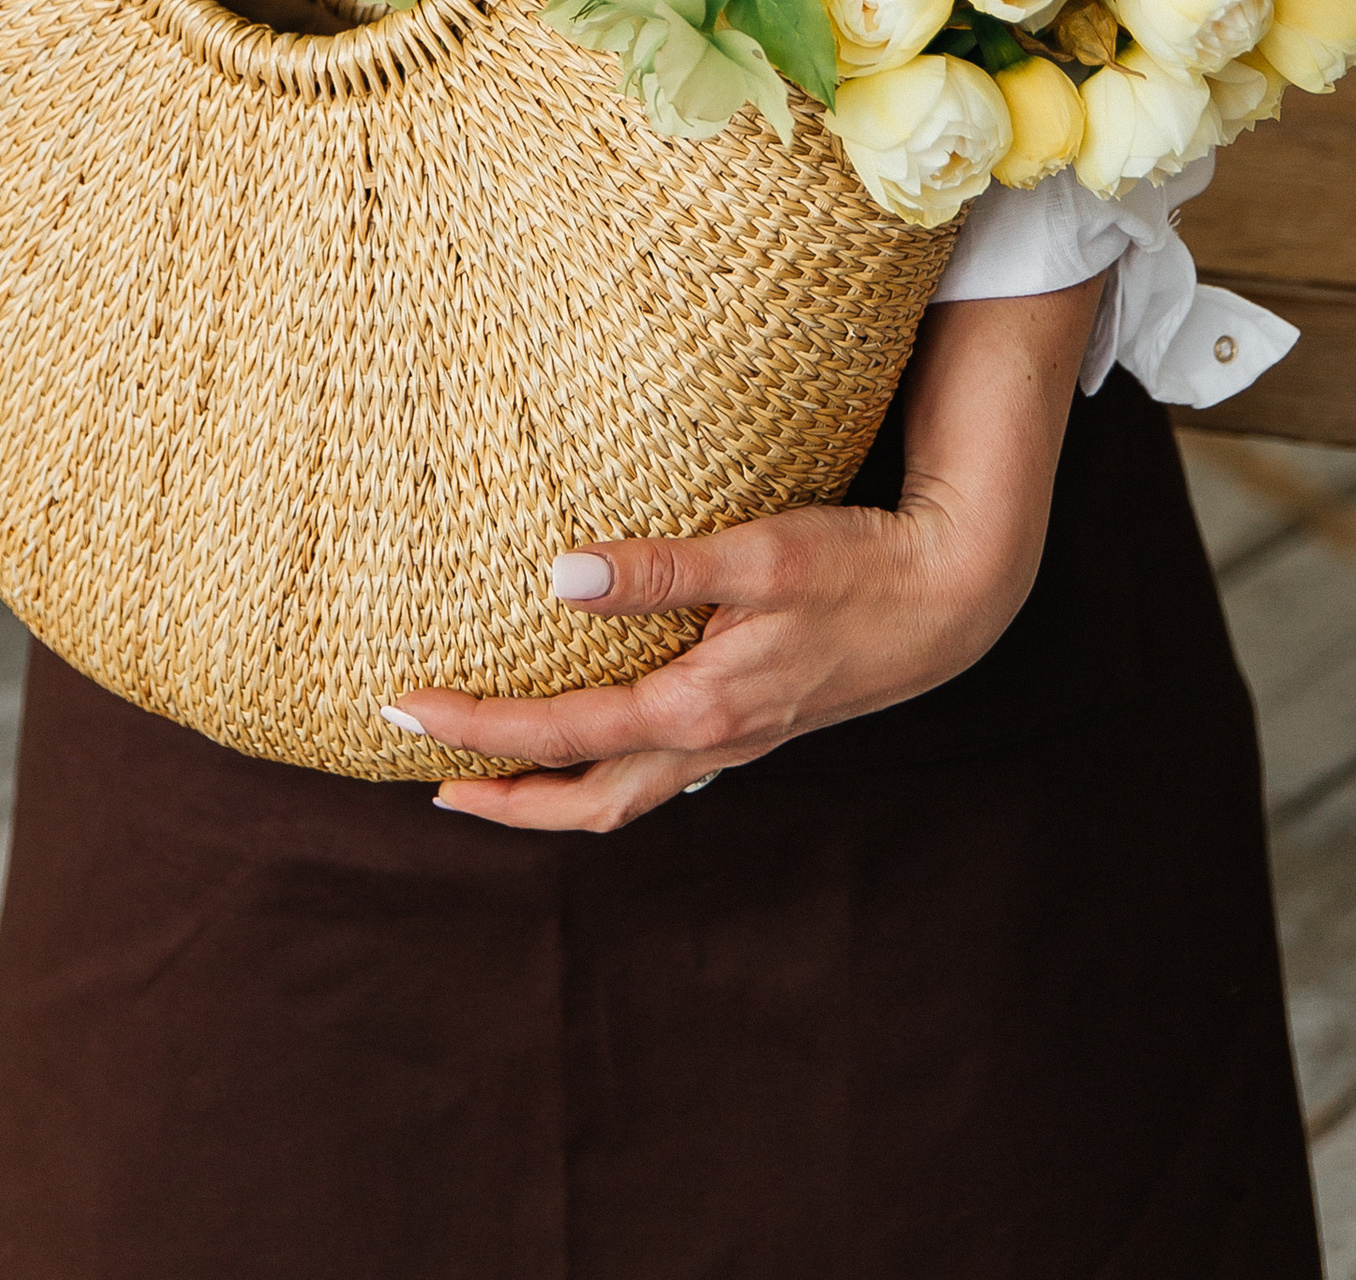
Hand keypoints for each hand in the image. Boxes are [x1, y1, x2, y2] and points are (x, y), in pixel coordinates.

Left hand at [392, 498, 1029, 831]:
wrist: (951, 599)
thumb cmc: (858, 568)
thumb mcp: (757, 555)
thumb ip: (658, 568)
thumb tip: (559, 579)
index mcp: (699, 705)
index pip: (560, 731)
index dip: (475, 726)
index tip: (404, 706)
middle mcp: (711, 739)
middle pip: (587, 800)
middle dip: (503, 799)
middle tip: (429, 776)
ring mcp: (737, 739)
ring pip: (626, 793)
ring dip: (553, 795)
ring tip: (494, 776)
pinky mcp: (757, 721)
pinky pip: (663, 769)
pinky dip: (610, 768)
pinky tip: (601, 736)